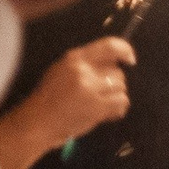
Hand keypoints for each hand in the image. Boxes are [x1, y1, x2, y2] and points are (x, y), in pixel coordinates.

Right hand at [0, 38, 135, 168]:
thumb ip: (86, 65)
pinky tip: (108, 113)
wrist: (38, 122)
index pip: (110, 46)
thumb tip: (114, 64)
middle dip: (114, 84)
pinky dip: (119, 109)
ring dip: (116, 97)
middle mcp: (84, 70)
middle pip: (117, 72)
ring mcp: (90, 88)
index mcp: (75, 58)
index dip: (125, 50)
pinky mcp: (97, 106)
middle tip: (102, 94)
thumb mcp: (62, 71)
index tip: (130, 60)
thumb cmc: (50, 98)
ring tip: (102, 105)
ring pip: (121, 87)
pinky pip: (122, 102)